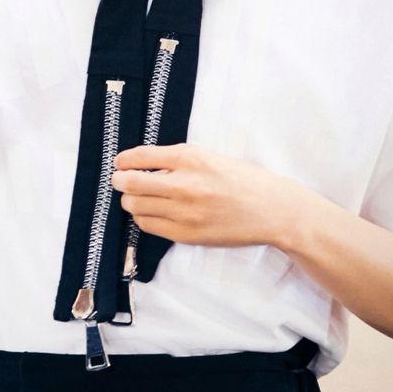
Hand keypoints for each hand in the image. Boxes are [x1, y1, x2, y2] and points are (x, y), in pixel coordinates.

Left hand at [110, 143, 301, 249]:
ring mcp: (185, 212)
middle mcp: (184, 184)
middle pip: (131, 183)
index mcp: (190, 157)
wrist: (272, 210)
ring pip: (136, 206)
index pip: (140, 156)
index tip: (120, 163)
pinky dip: (144, 218)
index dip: (123, 160)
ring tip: (137, 197)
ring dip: (131, 200)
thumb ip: (177, 161)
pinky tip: (152, 212)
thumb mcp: (210, 157)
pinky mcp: (187, 234)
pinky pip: (149, 226)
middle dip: (120, 181)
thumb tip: (142, 166)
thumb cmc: (243, 179)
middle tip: (120, 180)